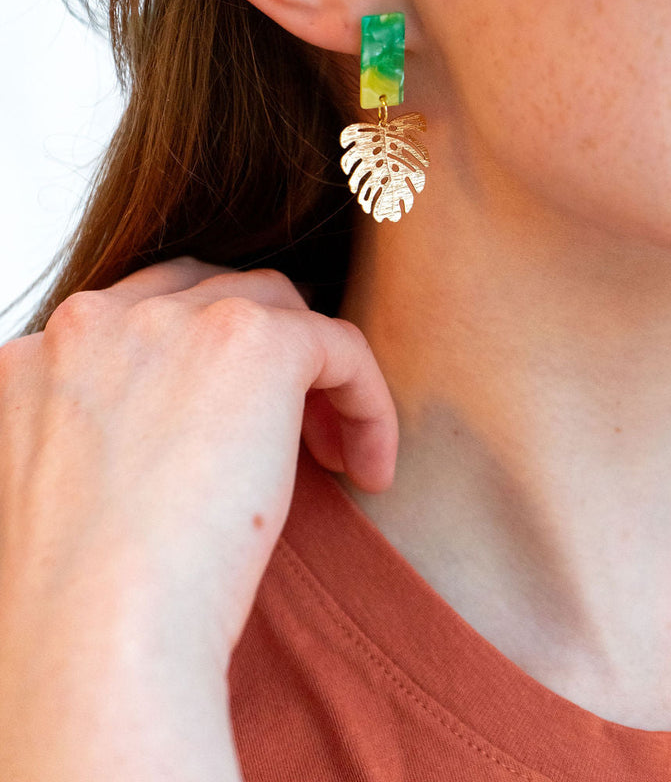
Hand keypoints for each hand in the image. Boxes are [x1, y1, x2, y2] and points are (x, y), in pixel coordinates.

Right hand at [0, 256, 397, 679]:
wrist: (96, 640)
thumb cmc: (80, 610)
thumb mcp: (68, 497)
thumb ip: (105, 436)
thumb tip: (182, 442)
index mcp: (36, 360)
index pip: (137, 323)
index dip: (195, 369)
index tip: (228, 436)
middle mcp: (95, 320)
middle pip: (205, 295)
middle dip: (254, 353)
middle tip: (289, 432)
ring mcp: (170, 321)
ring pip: (275, 309)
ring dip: (309, 373)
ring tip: (331, 452)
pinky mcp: (252, 341)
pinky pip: (337, 343)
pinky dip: (365, 397)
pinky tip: (369, 468)